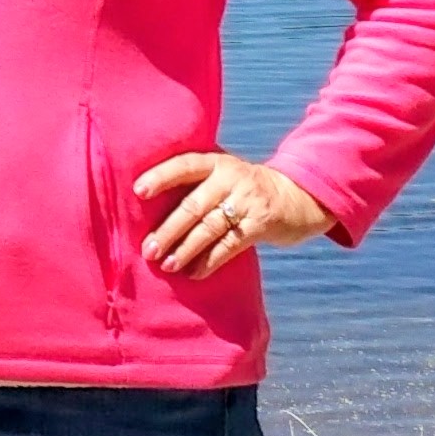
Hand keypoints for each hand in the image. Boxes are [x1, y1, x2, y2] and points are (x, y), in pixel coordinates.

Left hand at [130, 152, 334, 277]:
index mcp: (217, 162)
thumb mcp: (224, 174)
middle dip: (169, 229)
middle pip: (194, 205)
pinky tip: (194, 273)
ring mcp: (248, 201)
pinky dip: (210, 261)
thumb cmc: (244, 188)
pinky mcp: (261, 224)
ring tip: (167, 265)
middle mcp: (231, 178)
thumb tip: (149, 208)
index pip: (185, 165)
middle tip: (148, 249)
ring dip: (186, 249)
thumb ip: (196, 184)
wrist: (296, 195)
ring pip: (210, 228)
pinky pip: (230, 245)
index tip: (138, 191)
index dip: (161, 176)